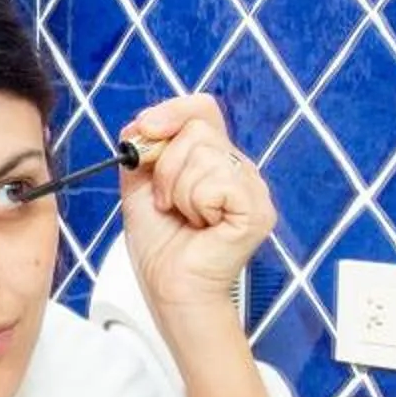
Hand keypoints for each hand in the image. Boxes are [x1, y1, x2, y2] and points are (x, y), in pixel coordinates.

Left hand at [117, 92, 277, 326]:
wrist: (170, 288)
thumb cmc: (160, 247)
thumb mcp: (139, 186)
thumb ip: (140, 150)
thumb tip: (140, 123)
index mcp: (216, 159)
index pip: (202, 109)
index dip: (172, 112)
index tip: (144, 129)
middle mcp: (239, 169)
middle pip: (198, 128)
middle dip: (166, 166)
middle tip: (166, 202)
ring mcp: (253, 188)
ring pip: (204, 154)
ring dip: (179, 190)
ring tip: (185, 217)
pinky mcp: (256, 210)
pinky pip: (216, 182)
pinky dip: (196, 204)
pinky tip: (202, 226)